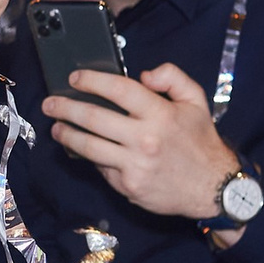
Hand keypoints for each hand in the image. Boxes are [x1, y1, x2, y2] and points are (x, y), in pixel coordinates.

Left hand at [39, 63, 243, 233]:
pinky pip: (101, 167)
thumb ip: (172, 78)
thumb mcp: (196, 101)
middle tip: (50, 103)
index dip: (92, 81)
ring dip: (67, 135)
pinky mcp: (129, 186)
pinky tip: (82, 149)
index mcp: (160, 114)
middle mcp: (145, 139)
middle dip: (66, 108)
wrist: (213, 188)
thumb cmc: (200, 142)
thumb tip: (143, 75)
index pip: (118, 90)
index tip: (74, 78)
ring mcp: (134, 164)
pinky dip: (90, 157)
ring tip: (56, 128)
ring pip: (89, 146)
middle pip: (94, 118)